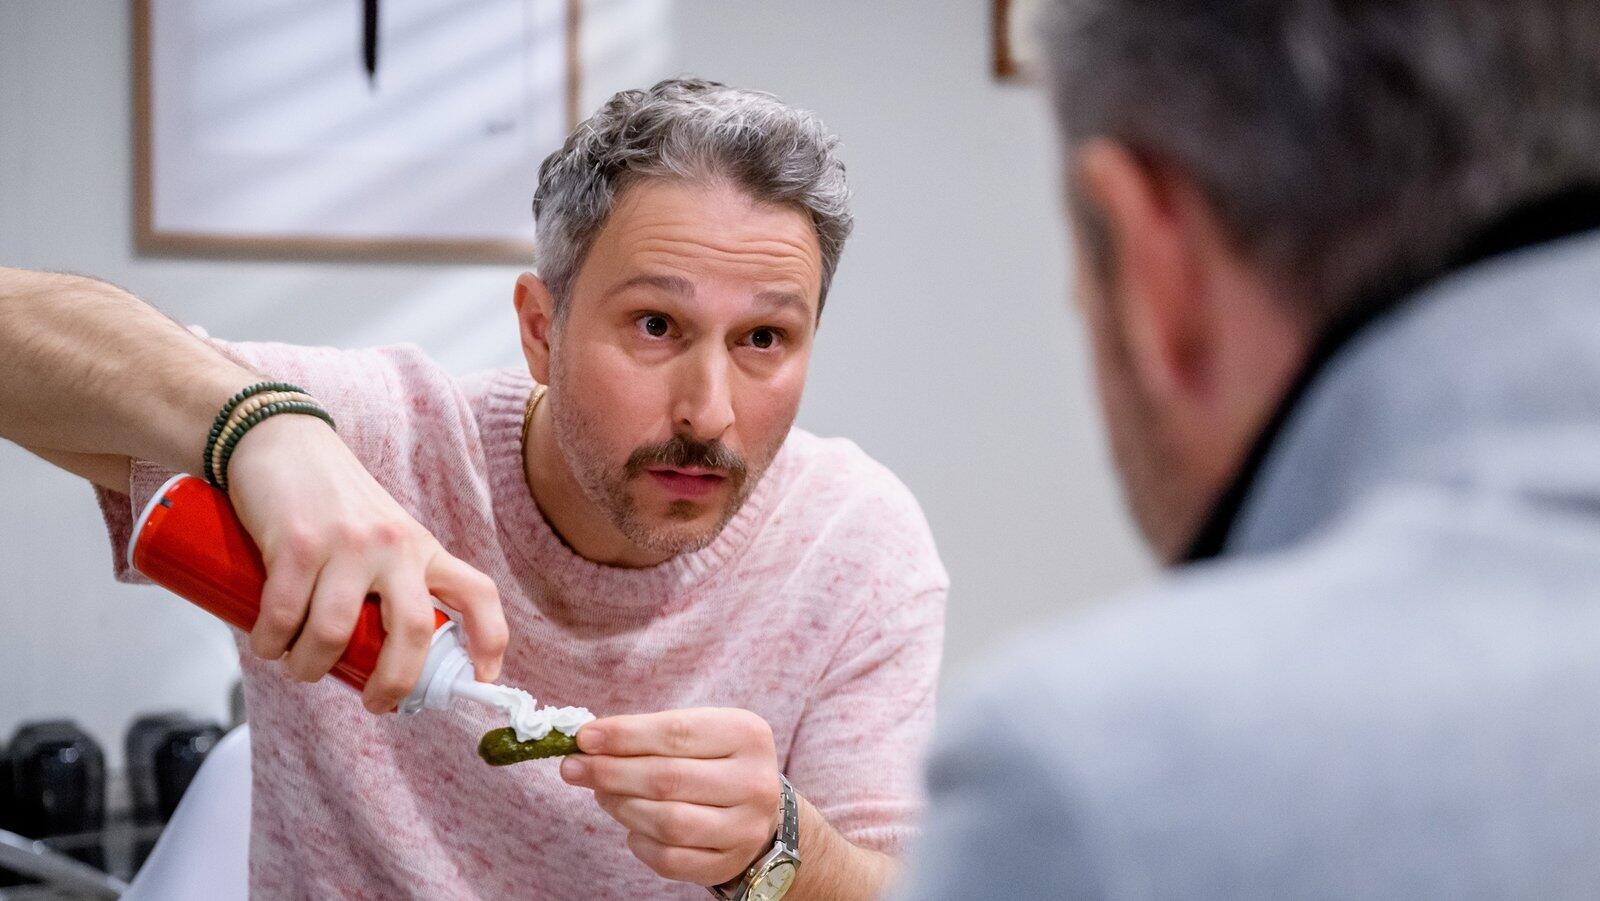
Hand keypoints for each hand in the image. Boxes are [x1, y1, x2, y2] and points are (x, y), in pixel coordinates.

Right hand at [225, 414, 507, 711]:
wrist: (279, 439)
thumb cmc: (331, 501)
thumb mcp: (382, 535)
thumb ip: (390, 582)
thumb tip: (379, 659)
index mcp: (423, 547)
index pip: (478, 592)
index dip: (491, 640)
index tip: (483, 679)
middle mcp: (395, 546)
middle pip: (415, 630)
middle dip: (394, 682)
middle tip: (373, 702)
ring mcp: (348, 545)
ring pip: (336, 634)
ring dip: (309, 667)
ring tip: (298, 666)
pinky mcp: (297, 544)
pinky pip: (285, 616)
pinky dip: (270, 644)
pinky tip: (266, 645)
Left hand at [561, 708, 781, 886]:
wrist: (760, 812)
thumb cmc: (715, 763)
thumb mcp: (698, 734)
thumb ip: (650, 735)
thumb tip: (587, 742)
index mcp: (747, 735)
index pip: (676, 732)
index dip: (625, 735)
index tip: (583, 737)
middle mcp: (754, 782)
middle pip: (667, 778)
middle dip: (611, 772)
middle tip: (573, 768)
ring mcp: (745, 828)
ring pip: (667, 822)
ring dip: (622, 807)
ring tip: (602, 794)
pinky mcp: (728, 863)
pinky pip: (670, 859)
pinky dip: (640, 842)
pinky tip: (631, 827)